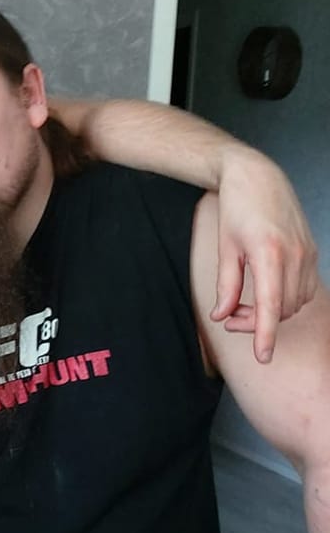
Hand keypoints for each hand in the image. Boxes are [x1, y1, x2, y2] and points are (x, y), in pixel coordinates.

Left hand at [212, 146, 319, 362]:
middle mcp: (294, 255)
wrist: (258, 177)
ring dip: (272, 312)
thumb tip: (221, 315)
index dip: (266, 334)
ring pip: (296, 302)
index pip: (270, 305)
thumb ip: (226, 284)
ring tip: (242, 306)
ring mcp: (307, 254)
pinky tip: (265, 294)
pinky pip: (304, 288)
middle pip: (283, 308)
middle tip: (229, 319)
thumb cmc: (235, 209)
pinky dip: (286, 299)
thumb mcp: (224, 247)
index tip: (263, 356)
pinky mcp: (312, 252)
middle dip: (257, 322)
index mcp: (269, 253)